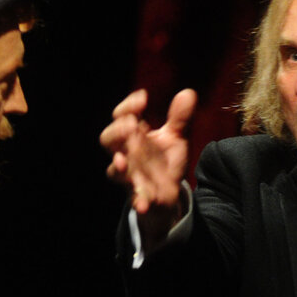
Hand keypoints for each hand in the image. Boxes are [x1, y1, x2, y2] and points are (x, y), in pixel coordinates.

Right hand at [100, 88, 196, 215]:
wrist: (169, 193)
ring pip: (115, 170)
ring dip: (119, 165)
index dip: (128, 106)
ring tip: (123, 161)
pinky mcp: (140, 195)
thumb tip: (188, 93)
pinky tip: (143, 203)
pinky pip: (135, 198)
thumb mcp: (176, 138)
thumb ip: (180, 119)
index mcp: (134, 135)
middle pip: (108, 139)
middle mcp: (127, 153)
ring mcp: (130, 175)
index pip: (121, 116)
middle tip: (131, 125)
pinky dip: (138, 200)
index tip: (144, 99)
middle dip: (116, 132)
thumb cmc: (165, 161)